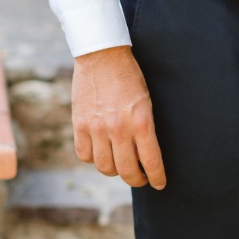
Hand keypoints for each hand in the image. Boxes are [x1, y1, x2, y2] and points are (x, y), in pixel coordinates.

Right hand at [72, 44, 166, 188]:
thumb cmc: (129, 77)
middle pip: (126, 171)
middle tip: (140, 178)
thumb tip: (144, 158)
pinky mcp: (79, 124)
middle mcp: (118, 128)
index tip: (159, 184)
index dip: (156, 178)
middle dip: (137, 180)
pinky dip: (93, 158)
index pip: (151, 162)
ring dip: (114, 170)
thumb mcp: (146, 102)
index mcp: (141, 122)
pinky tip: (101, 150)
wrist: (102, 55)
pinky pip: (85, 156)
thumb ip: (144, 130)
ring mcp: (96, 128)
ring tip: (120, 163)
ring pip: (105, 167)